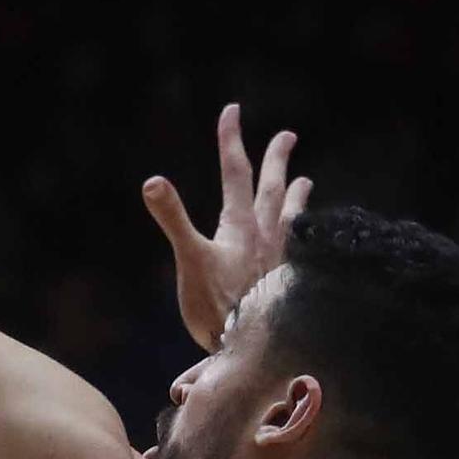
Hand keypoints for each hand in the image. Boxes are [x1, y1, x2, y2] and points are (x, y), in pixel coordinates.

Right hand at [142, 104, 311, 352]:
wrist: (252, 347)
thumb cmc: (217, 306)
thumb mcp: (190, 259)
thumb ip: (173, 218)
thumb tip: (152, 182)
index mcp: (239, 226)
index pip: (235, 173)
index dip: (231, 140)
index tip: (231, 111)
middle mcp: (264, 235)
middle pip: (272, 187)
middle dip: (276, 158)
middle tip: (287, 135)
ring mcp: (277, 259)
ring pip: (290, 216)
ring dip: (296, 195)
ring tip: (305, 181)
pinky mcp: (283, 282)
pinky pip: (296, 247)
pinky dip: (300, 235)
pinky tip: (301, 240)